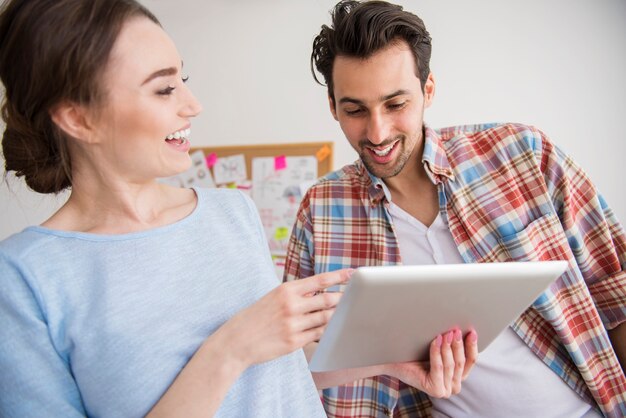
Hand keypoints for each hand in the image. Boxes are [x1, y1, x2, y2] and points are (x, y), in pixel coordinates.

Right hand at [215, 269, 351, 368]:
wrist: (235, 342)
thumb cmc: (254, 318)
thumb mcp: (272, 298)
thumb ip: (295, 295)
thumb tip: (318, 292)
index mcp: (286, 290)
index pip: (319, 280)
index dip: (339, 276)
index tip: (352, 273)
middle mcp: (291, 306)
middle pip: (327, 300)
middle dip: (342, 299)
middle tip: (352, 298)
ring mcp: (293, 325)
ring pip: (325, 318)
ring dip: (336, 316)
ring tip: (344, 314)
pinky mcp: (294, 342)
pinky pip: (318, 335)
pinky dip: (326, 331)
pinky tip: (330, 330)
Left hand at [385, 329, 477, 397]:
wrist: (393, 360)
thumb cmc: (415, 353)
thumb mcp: (438, 348)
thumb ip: (451, 343)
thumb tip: (461, 328)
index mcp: (457, 377)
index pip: (470, 361)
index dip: (472, 346)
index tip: (472, 331)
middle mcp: (453, 386)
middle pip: (461, 362)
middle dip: (459, 344)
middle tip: (456, 329)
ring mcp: (445, 390)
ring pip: (451, 364)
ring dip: (448, 347)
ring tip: (446, 333)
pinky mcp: (435, 390)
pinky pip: (439, 367)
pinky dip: (437, 352)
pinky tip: (435, 340)